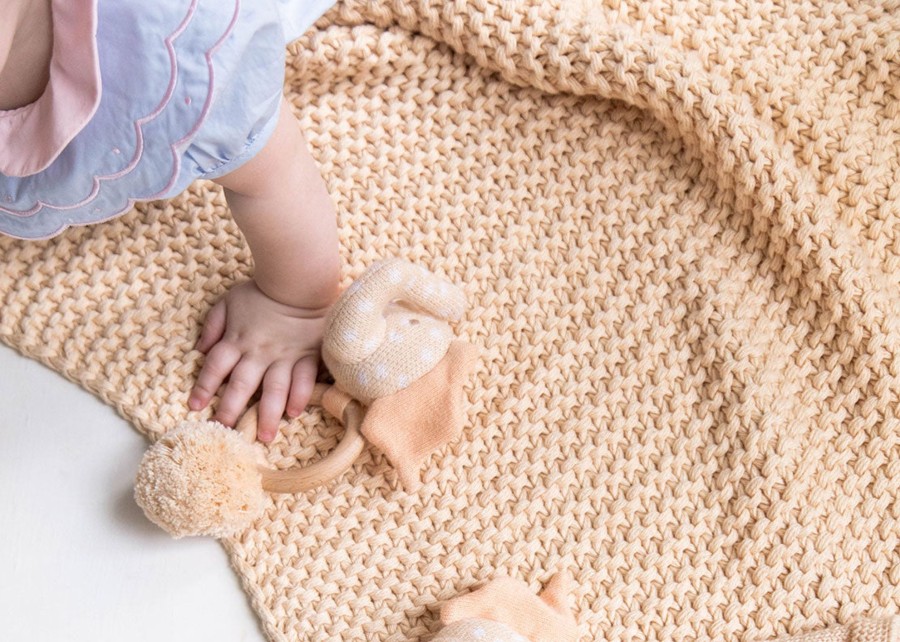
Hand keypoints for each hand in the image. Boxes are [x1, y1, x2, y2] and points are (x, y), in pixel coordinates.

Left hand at [188, 279, 330, 441]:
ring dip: (267, 414)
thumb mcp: (228, 300)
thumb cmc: (263, 290)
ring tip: (264, 437)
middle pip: (241, 385)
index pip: (216, 367)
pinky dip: (299, 396)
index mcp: (237, 340)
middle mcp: (258, 353)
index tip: (195, 407)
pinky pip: (303, 378)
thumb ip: (213, 325)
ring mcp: (285, 356)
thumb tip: (199, 349)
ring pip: (273, 389)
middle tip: (224, 432)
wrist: (299, 280)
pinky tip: (294, 413)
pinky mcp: (308, 355)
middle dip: (231, 410)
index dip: (204, 387)